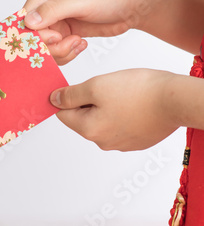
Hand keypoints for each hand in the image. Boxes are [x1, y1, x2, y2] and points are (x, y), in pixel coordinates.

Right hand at [23, 0, 167, 63]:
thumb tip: (28, 22)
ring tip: (78, 43)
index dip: (34, 34)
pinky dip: (67, 54)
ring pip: (44, 48)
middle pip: (33, 37)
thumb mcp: (81, 1)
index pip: (24, 19)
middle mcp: (46, 9)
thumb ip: (53, 10)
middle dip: (50, 46)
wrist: (134, 5)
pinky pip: (56, 53)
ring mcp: (55, 23)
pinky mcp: (65, 35)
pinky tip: (81, 45)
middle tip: (70, 42)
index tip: (54, 38)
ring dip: (60, 52)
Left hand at [50, 69, 178, 150]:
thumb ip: (71, 95)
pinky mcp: (137, 140)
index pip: (63, 114)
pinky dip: (120, 112)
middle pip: (82, 118)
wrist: (175, 99)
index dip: (65, 97)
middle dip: (87, 101)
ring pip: (101, 120)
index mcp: (89, 130)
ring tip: (121, 92)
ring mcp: (122, 143)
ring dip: (104, 106)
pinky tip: (132, 101)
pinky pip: (119, 124)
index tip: (75, 86)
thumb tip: (54, 101)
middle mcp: (103, 142)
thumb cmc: (137, 91)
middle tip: (103, 86)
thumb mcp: (95, 86)